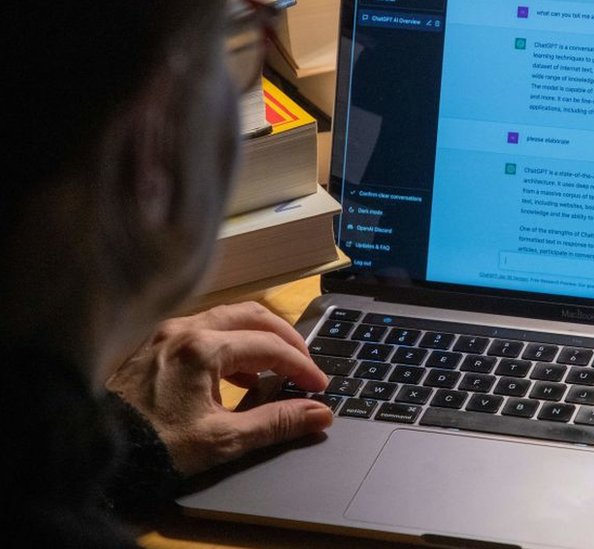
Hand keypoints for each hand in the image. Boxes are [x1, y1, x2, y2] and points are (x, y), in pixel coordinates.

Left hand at [106, 301, 332, 475]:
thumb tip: (318, 414)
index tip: (318, 387)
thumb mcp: (224, 439)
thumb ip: (276, 423)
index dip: (302, 366)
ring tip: (276, 369)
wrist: (95, 450)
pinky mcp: (157, 343)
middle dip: (286, 339)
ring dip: (260, 338)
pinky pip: (206, 328)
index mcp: (202, 348)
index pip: (270, 347)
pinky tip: (239, 374)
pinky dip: (233, 343)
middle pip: (254, 316)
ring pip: (229, 318)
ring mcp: (168, 333)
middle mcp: (185, 329)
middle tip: (305, 365)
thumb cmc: (155, 446)